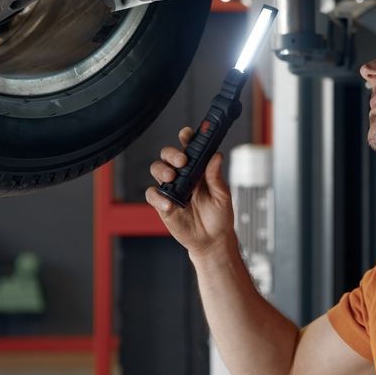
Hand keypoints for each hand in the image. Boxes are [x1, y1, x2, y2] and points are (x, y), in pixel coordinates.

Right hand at [145, 127, 235, 258]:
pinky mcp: (163, 205)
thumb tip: (216, 156)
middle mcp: (182, 176)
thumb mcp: (222, 196)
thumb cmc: (219, 216)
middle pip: (168, 156)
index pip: (189, 149)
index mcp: (198, 170)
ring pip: (157, 170)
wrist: (212, 240)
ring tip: (172, 177)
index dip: (186, 138)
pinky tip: (169, 204)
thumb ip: (216, 177)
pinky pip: (153, 195)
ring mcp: (171, 189)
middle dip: (172, 154)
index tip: (186, 134)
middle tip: (182, 161)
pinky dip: (158, 197)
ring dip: (162, 170)